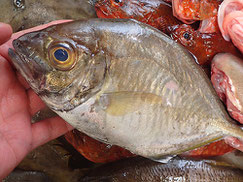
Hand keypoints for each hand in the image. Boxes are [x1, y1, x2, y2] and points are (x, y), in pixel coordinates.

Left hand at [0, 21, 71, 178]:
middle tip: (79, 59)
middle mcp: (9, 93)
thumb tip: (6, 28)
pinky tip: (76, 118)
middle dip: (59, 67)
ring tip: (82, 84)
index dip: (42, 41)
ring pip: (47, 101)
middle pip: (40, 76)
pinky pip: (47, 130)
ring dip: (64, 94)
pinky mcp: (24, 137)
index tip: (62, 33)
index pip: (24, 52)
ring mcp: (18, 115)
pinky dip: (62, 125)